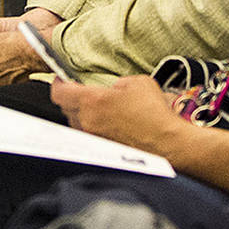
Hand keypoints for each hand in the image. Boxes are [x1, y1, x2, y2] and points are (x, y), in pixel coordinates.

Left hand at [44, 76, 182, 151]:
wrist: (169, 144)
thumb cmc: (155, 113)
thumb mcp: (137, 83)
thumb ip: (118, 83)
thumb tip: (114, 89)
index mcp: (91, 102)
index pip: (59, 93)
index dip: (58, 83)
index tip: (62, 78)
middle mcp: (87, 122)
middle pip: (66, 109)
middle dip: (71, 98)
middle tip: (82, 91)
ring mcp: (94, 139)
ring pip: (78, 123)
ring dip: (83, 114)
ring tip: (99, 108)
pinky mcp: (104, 150)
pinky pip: (91, 136)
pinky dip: (95, 128)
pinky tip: (110, 124)